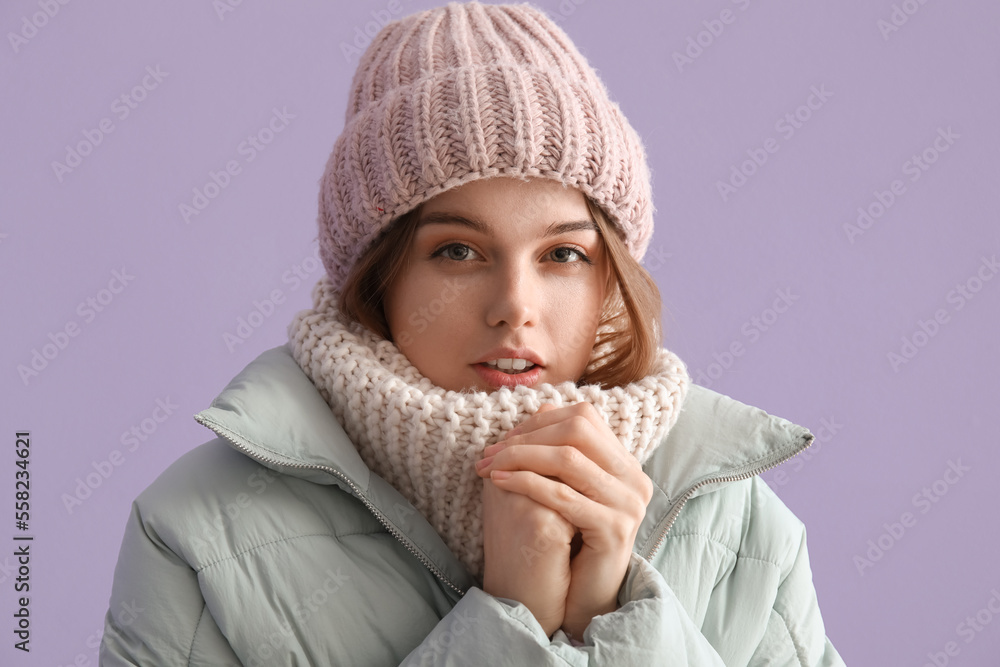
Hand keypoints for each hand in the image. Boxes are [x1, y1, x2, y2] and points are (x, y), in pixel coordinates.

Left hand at [476, 403, 653, 639]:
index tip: (504, 439)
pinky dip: (526, 483)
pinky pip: (563, 496)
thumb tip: (540, 403)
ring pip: (568, 460)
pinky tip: (499, 483)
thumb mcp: (562, 487)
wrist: (581, 596)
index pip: (583, 417)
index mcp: (624, 463)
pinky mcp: (615, 529)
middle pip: (577, 430)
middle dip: (527, 436)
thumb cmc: (565, 540)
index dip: (539, 422)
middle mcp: (634, 478)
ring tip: (490, 466)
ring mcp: (629, 503)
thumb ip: (558, 450)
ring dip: (520, 457)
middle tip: (492, 452)